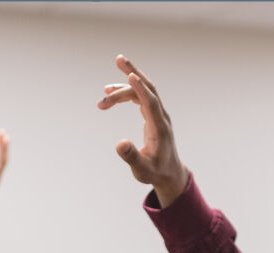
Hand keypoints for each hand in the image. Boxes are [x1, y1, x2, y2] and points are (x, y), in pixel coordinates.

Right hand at [97, 55, 187, 206]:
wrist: (169, 173)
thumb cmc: (155, 173)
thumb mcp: (142, 171)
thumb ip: (132, 157)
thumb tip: (119, 144)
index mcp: (159, 129)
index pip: (151, 103)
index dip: (141, 89)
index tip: (129, 75)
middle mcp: (161, 117)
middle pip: (149, 88)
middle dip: (134, 72)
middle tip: (119, 58)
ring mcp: (158, 115)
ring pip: (142, 92)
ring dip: (124, 87)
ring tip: (104, 91)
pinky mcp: (153, 115)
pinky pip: (140, 97)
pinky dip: (127, 92)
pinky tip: (111, 93)